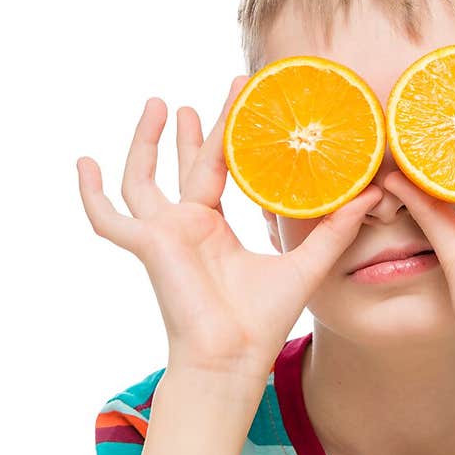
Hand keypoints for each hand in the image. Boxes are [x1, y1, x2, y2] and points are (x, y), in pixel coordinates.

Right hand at [77, 77, 382, 377]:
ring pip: (142, 179)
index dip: (227, 134)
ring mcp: (161, 235)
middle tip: (203, 96)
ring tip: (160, 103)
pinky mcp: (146, 245)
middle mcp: (185, 228)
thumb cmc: (261, 323)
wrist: (232, 358)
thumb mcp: (305, 265)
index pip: (218, 170)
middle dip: (190, 131)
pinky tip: (82, 162)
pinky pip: (109, 218)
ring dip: (145, 143)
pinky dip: (91, 194)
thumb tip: (373, 192)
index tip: (240, 98)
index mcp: (214, 231)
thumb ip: (335, 228)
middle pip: (182, 166)